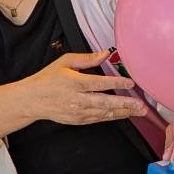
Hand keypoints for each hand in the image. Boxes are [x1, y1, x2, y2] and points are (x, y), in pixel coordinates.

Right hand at [20, 51, 148, 125]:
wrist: (32, 100)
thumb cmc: (48, 79)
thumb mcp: (65, 62)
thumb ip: (87, 58)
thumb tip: (106, 54)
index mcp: (74, 82)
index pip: (99, 83)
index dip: (116, 83)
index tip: (131, 83)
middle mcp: (77, 99)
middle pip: (105, 102)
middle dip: (125, 104)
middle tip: (141, 105)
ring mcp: (77, 112)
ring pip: (104, 113)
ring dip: (123, 112)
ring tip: (138, 111)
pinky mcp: (77, 120)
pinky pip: (98, 119)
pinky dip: (111, 116)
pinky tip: (123, 114)